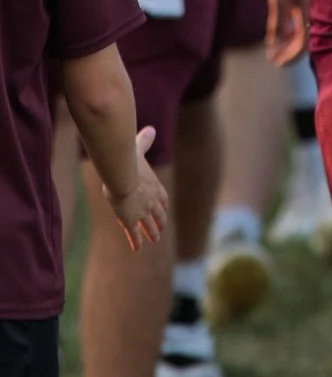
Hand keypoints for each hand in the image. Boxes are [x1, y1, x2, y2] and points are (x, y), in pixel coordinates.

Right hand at [103, 129, 167, 250]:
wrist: (122, 176)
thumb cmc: (128, 161)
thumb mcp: (138, 149)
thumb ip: (145, 140)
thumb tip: (150, 128)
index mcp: (154, 186)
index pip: (162, 198)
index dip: (163, 205)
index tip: (164, 209)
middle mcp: (151, 201)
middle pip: (159, 214)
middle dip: (160, 222)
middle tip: (161, 230)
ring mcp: (142, 212)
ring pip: (149, 226)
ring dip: (152, 233)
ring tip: (154, 240)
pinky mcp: (130, 220)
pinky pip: (134, 233)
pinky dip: (136, 241)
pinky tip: (137, 248)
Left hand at [265, 0, 309, 65]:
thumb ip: (279, 17)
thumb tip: (277, 40)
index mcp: (308, 10)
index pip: (303, 41)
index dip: (291, 55)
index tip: (277, 63)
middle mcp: (310, 9)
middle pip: (303, 39)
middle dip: (288, 52)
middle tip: (273, 60)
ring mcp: (306, 4)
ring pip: (299, 30)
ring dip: (286, 42)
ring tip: (272, 51)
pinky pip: (296, 21)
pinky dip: (287, 30)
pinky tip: (276, 36)